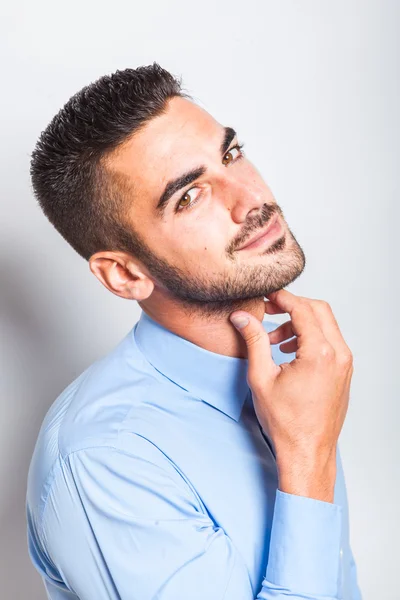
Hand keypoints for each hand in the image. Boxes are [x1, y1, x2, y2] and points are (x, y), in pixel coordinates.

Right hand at [229, 289, 353, 461]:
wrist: (307, 452)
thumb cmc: (285, 422)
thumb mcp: (261, 377)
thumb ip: (253, 341)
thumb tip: (241, 316)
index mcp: (319, 353)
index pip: (302, 308)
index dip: (282, 298)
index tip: (265, 296)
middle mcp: (339, 355)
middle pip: (318, 310)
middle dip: (292, 305)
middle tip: (268, 311)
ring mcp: (345, 364)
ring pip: (325, 325)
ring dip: (299, 323)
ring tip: (273, 341)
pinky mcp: (344, 372)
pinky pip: (330, 342)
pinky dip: (310, 337)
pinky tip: (288, 352)